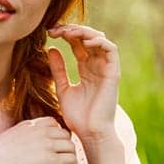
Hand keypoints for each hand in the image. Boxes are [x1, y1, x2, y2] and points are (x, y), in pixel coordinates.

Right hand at [0, 116, 77, 163]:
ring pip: (71, 146)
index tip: (54, 145)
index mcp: (27, 126)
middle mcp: (40, 132)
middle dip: (65, 145)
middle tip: (63, 157)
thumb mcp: (4, 141)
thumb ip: (15, 140)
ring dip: (71, 156)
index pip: (51, 122)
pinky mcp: (52, 159)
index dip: (56, 133)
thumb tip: (17, 150)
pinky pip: (72, 159)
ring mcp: (47, 144)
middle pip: (64, 133)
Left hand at [45, 23, 118, 139]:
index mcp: (86, 69)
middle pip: (87, 38)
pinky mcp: (113, 73)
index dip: (65, 34)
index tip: (49, 32)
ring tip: (68, 33)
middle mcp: (97, 66)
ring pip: (100, 39)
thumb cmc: (78, 117)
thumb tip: (51, 48)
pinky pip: (111, 50)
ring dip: (84, 32)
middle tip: (56, 30)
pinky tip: (84, 43)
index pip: (77, 44)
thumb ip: (58, 69)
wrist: (90, 133)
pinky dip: (99, 41)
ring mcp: (106, 68)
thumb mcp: (63, 88)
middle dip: (72, 30)